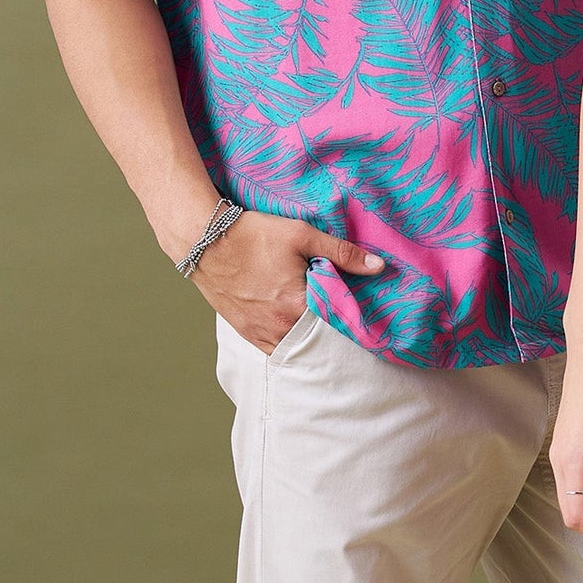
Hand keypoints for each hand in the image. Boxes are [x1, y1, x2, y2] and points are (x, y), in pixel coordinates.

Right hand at [191, 209, 382, 353]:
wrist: (204, 241)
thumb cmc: (253, 235)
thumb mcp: (301, 235)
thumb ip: (342, 253)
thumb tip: (378, 266)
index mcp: (298, 305)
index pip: (340, 323)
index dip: (353, 319)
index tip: (368, 319)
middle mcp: (281, 327)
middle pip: (320, 337)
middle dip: (334, 330)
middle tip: (347, 321)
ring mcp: (262, 334)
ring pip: (299, 345)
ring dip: (311, 337)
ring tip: (322, 323)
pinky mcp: (247, 334)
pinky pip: (277, 347)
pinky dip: (290, 340)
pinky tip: (298, 327)